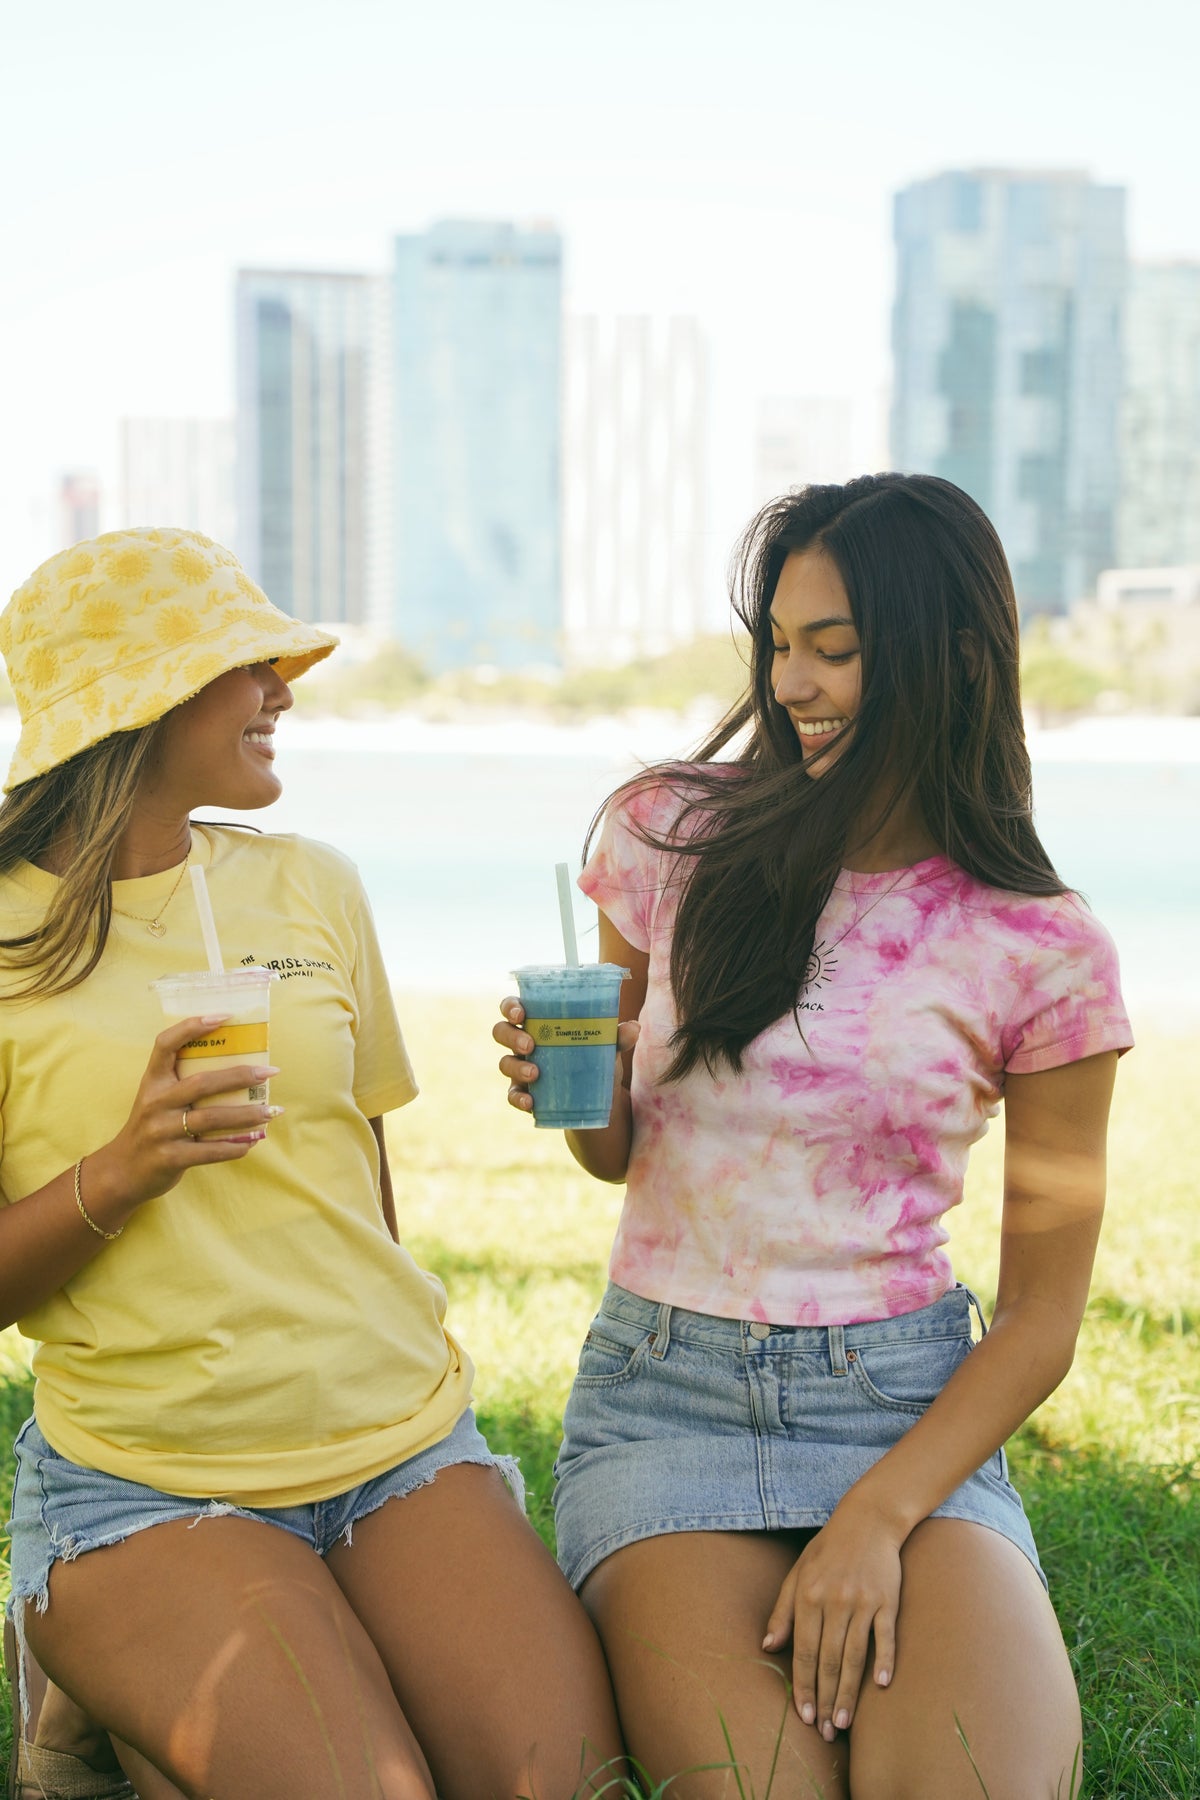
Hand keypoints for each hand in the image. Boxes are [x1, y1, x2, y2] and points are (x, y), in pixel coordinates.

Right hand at [87, 1015, 281, 1220]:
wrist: (122, 1171)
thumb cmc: (150, 1127)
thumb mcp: (157, 1098)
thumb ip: (184, 1083)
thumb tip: (240, 1068)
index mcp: (153, 1081)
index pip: (165, 1044)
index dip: (192, 1027)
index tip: (224, 1017)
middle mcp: (155, 1102)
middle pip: (202, 1083)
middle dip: (240, 1076)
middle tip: (270, 1072)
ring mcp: (160, 1131)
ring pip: (211, 1118)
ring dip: (246, 1115)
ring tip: (272, 1112)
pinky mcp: (169, 1158)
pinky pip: (209, 1151)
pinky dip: (234, 1146)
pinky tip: (252, 1141)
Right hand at [493, 997, 638, 1115]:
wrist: (599, 1099)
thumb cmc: (597, 1059)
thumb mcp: (608, 1048)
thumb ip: (617, 1037)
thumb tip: (634, 1028)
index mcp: (541, 1022)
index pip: (514, 1007)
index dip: (510, 1007)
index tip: (521, 1012)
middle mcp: (526, 1043)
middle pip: (501, 1031)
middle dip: (510, 1036)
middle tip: (530, 1044)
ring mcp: (522, 1069)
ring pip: (504, 1063)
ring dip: (516, 1067)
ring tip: (535, 1074)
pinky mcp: (526, 1093)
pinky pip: (512, 1095)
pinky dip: (519, 1098)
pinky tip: (531, 1102)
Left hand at [762, 1504, 901, 1739]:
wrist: (868, 1520)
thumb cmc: (828, 1550)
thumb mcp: (798, 1573)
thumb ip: (783, 1610)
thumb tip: (767, 1646)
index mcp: (809, 1596)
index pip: (802, 1652)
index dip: (802, 1686)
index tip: (803, 1717)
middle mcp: (834, 1601)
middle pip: (828, 1660)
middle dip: (824, 1699)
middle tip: (825, 1734)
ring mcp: (862, 1601)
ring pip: (854, 1655)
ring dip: (848, 1692)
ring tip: (843, 1723)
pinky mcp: (887, 1600)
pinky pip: (885, 1635)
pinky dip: (885, 1660)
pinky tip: (881, 1685)